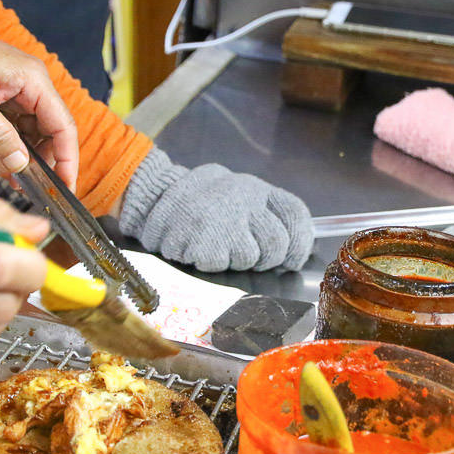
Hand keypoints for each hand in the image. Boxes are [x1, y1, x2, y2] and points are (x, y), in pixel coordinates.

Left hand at [0, 5, 78, 189]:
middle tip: (16, 184)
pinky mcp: (1, 96)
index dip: (67, 160)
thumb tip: (21, 166)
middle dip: (32, 162)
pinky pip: (9, 127)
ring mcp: (17, 91)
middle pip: (47, 134)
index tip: (64, 186)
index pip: (63, 127)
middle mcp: (31, 86)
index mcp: (34, 82)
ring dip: (10, 155)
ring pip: (26, 134)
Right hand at [118, 148, 313, 271]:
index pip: (295, 215)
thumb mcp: (235, 195)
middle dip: (266, 260)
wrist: (153, 196)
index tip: (291, 258)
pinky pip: (220, 264)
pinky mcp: (205, 241)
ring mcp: (225, 220)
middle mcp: (244, 199)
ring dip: (232, 260)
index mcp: (256, 189)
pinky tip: (196, 246)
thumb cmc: (199, 202)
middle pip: (277, 244)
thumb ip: (263, 215)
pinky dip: (208, 262)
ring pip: (250, 259)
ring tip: (213, 243)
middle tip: (246, 255)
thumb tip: (293, 247)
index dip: (300, 243)